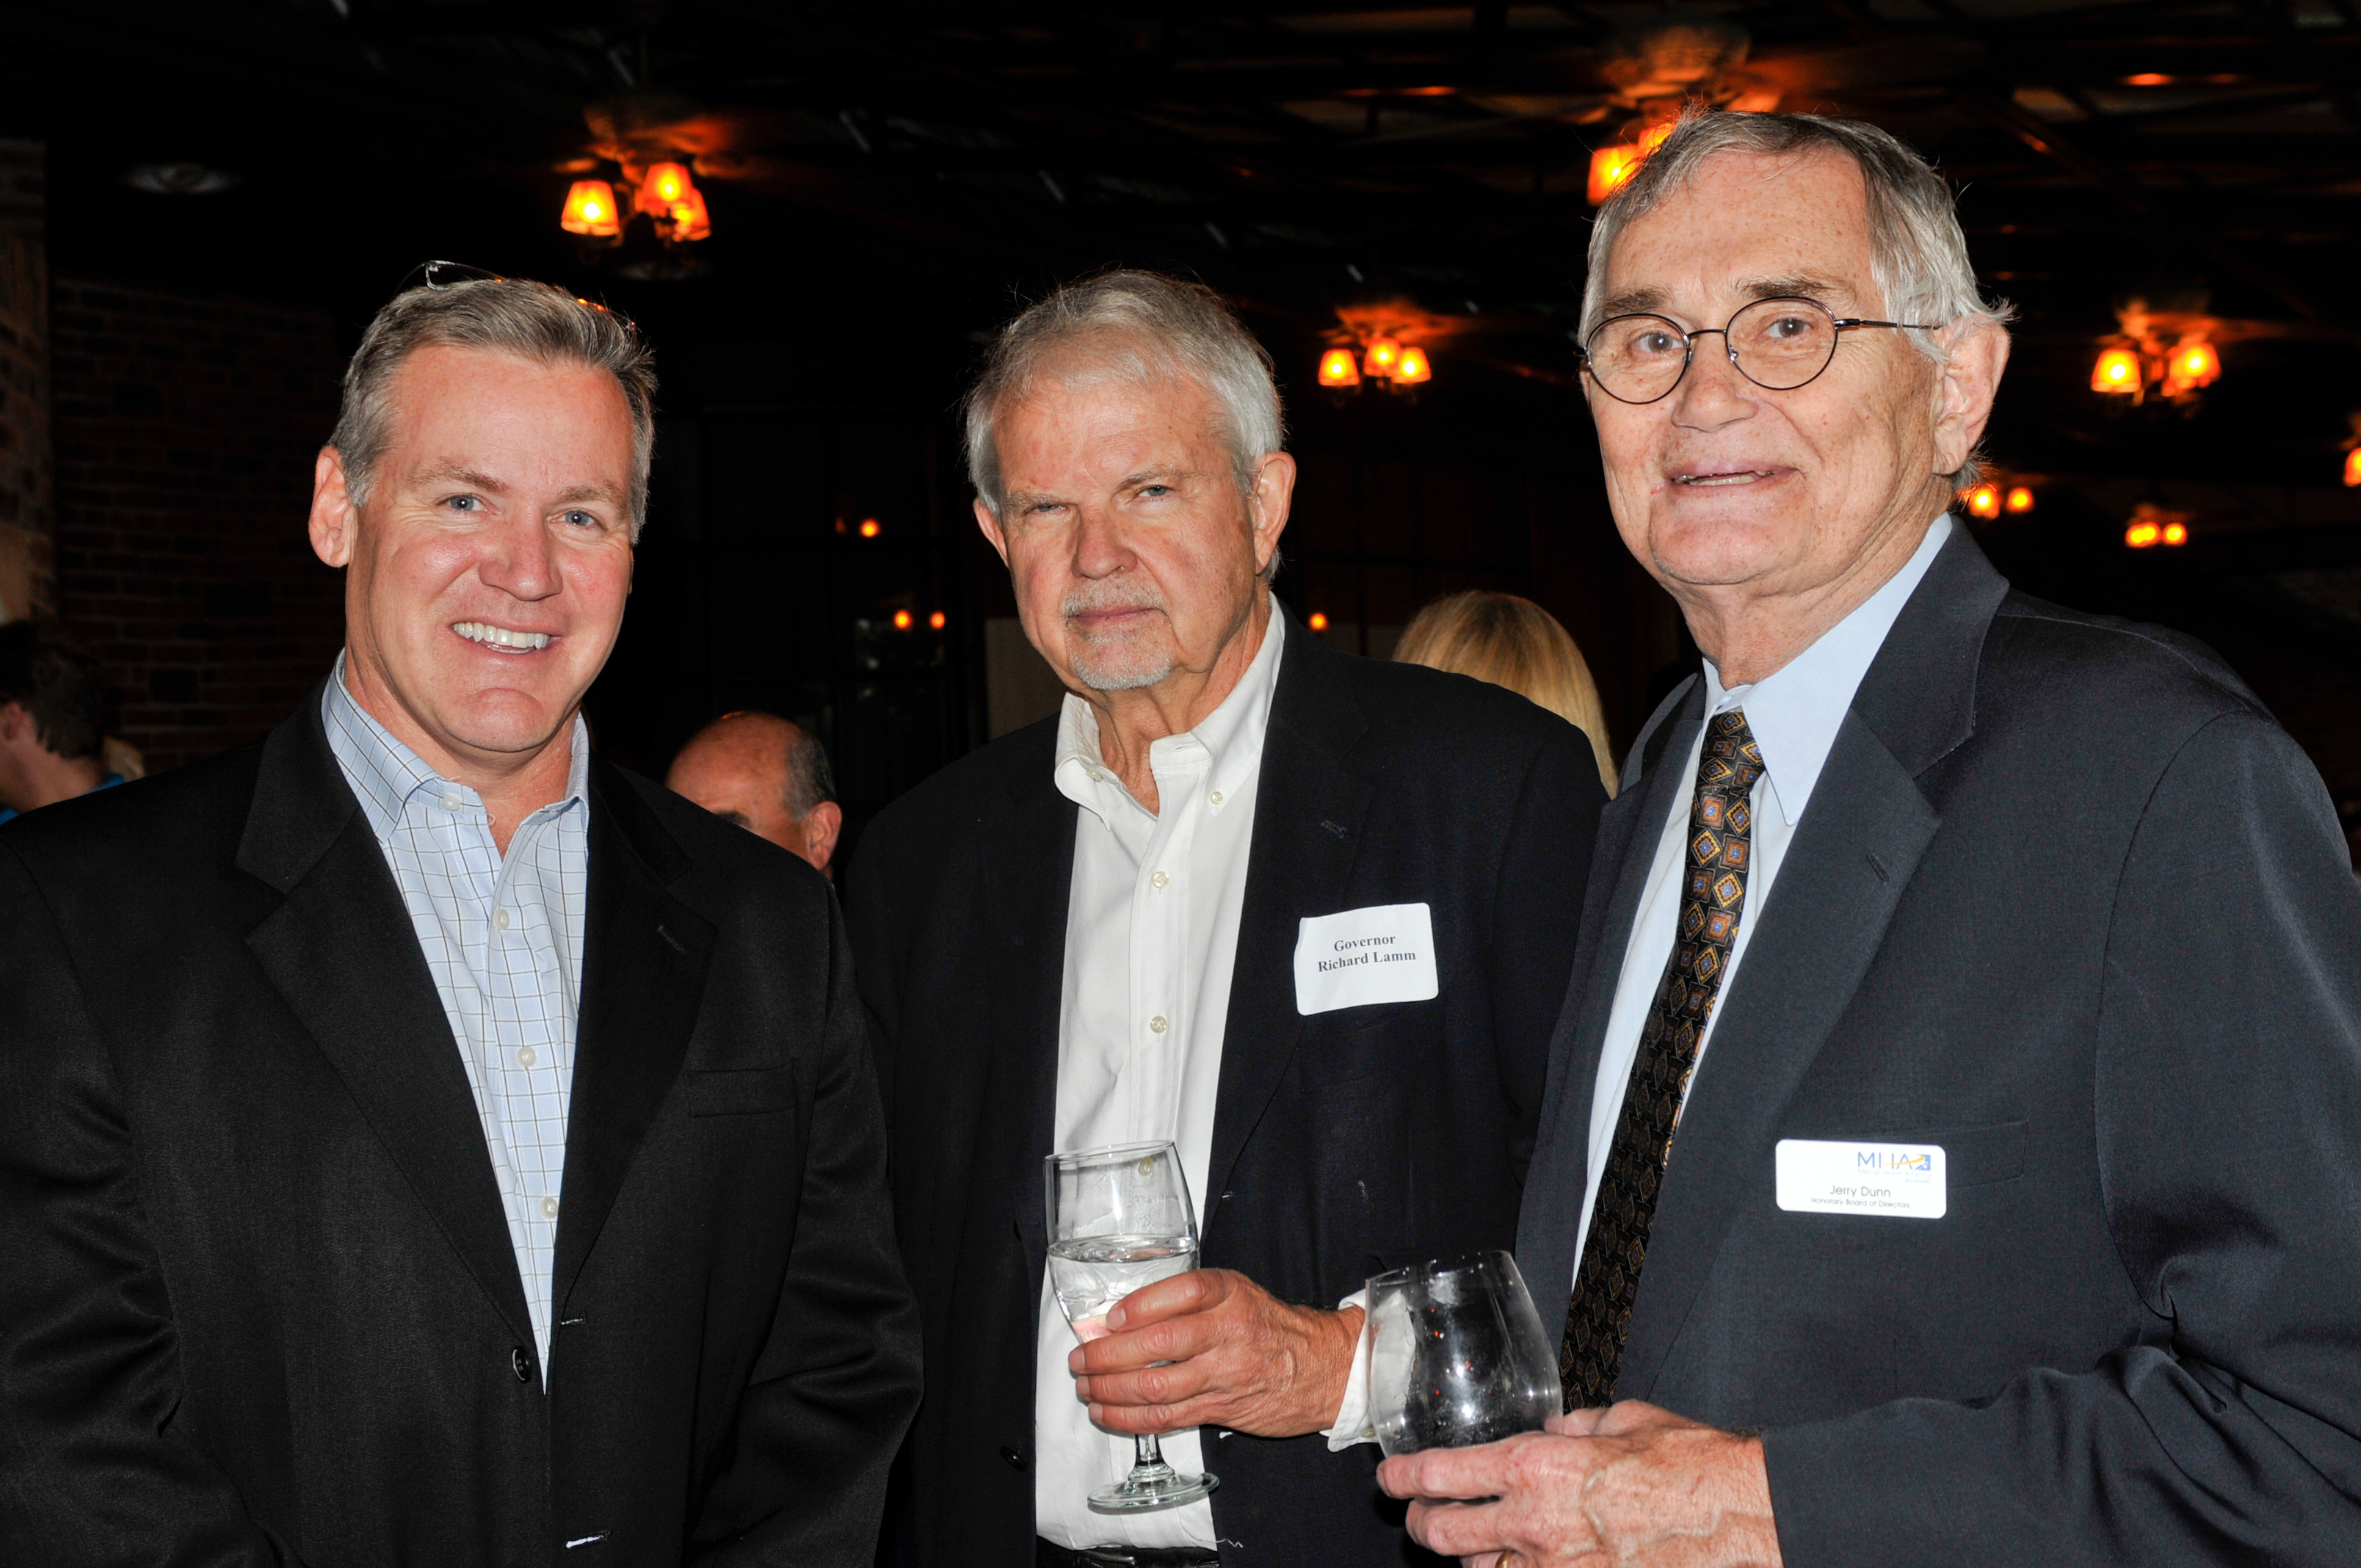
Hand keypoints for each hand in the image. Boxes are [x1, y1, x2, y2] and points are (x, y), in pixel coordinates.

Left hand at [1068, 1268, 1363, 1439]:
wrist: (1322, 1367)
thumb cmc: (1269, 1326)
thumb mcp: (1236, 1293)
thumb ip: (1186, 1300)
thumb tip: (1120, 1317)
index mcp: (1230, 1294)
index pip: (1180, 1293)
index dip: (1137, 1307)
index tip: (1108, 1319)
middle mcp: (1228, 1333)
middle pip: (1159, 1344)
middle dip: (1108, 1354)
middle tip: (1081, 1358)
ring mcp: (1225, 1375)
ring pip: (1158, 1386)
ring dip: (1111, 1390)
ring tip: (1086, 1388)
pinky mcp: (1222, 1409)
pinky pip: (1168, 1417)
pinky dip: (1130, 1418)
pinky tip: (1107, 1413)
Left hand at [1377, 1400, 1781, 1567]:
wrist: (1739, 1517)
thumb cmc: (1689, 1465)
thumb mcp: (1623, 1419)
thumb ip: (1575, 1424)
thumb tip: (1554, 1427)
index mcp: (1536, 1466)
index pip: (1440, 1474)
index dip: (1402, 1478)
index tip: (1390, 1478)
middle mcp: (1533, 1522)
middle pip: (1442, 1534)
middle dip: (1421, 1524)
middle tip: (1420, 1515)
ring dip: (1470, 1558)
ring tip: (1472, 1544)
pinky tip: (1522, 1565)